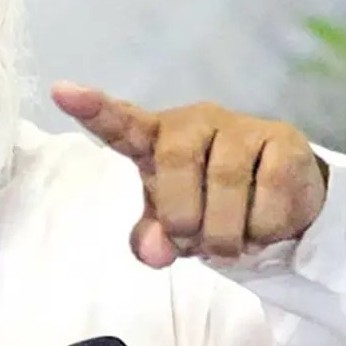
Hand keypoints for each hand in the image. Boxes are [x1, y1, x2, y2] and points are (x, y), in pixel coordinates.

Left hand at [51, 82, 327, 267]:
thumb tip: (156, 253)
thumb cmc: (209, 203)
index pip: (119, 122)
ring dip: (225, 231)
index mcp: (156, 137)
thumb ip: (153, 236)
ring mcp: (241, 126)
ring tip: (230, 243)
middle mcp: (195, 122)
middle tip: (194, 243)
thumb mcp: (172, 223)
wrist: (281, 200)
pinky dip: (262, 226)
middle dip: (182, 215)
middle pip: (174, 161)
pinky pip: (268, 188)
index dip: (92, 108)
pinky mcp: (283, 140)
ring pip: (224, 180)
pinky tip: (262, 228)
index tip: (61, 92)